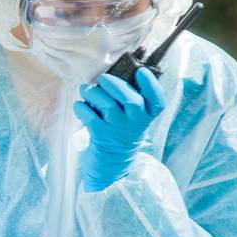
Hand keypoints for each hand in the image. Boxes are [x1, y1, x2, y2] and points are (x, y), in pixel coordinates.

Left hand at [72, 67, 166, 190]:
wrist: (111, 164)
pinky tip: (79, 105)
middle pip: (132, 101)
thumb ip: (128, 99)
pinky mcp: (102, 137)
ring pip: (109, 106)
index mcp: (147, 116)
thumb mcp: (132, 119)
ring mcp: (119, 131)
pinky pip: (91, 118)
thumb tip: (115, 74)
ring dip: (94, 93)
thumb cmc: (120, 133)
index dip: (151, 85)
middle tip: (103, 78)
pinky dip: (82, 108)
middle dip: (115, 85)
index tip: (141, 71)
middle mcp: (136, 124)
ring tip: (85, 89)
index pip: (157, 101)